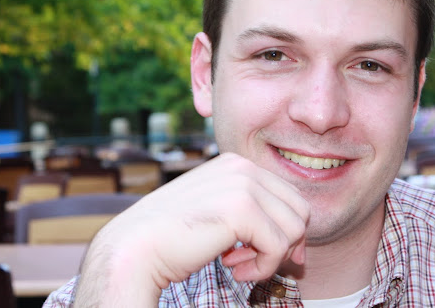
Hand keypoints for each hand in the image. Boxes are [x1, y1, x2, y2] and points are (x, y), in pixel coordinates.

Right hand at [74, 152, 309, 306]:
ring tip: (239, 266)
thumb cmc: (172, 237)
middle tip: (252, 263)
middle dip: (284, 244)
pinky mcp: (241, 208)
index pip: (287, 196)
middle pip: (299, 211)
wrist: (135, 247)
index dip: (284, 232)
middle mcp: (242, 166)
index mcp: (235, 163)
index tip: (262, 255)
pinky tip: (235, 271)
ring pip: (295, 229)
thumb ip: (253, 218)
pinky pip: (279, 246)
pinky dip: (263, 268)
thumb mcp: (217, 215)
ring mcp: (242, 184)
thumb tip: (298, 247)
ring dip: (271, 258)